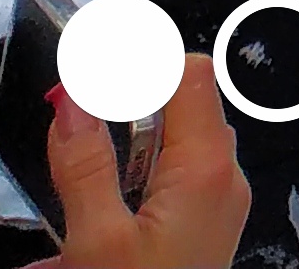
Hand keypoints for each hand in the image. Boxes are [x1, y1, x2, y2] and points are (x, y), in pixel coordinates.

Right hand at [45, 55, 248, 268]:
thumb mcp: (98, 240)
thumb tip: (72, 99)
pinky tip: (97, 203)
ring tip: (80, 146)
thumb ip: (85, 167)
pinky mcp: (204, 226)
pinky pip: (174, 178)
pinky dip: (135, 174)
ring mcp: (219, 204)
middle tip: (72, 104)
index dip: (141, 58)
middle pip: (182, 105)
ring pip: (175, 143)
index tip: (90, 59)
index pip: (190, 74)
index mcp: (208, 169)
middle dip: (128, 97)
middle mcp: (225, 179)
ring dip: (126, 141)